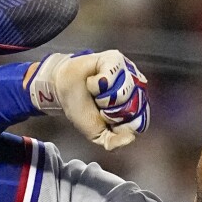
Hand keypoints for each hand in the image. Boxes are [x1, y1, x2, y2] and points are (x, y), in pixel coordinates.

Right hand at [28, 51, 150, 149]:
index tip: (107, 120)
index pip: (139, 122)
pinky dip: (96, 83)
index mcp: (135, 107)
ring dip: (103, 97)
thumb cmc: (82, 108)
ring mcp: (128, 72)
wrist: (63, 91)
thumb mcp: (97, 134)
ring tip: (95, 93)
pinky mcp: (116, 59)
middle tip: (99, 105)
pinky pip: (110, 75)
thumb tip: (131, 138)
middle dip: (110, 111)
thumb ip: (113, 142)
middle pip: (132, 107)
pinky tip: (92, 80)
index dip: (120, 124)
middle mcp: (136, 89)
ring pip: (122, 92)